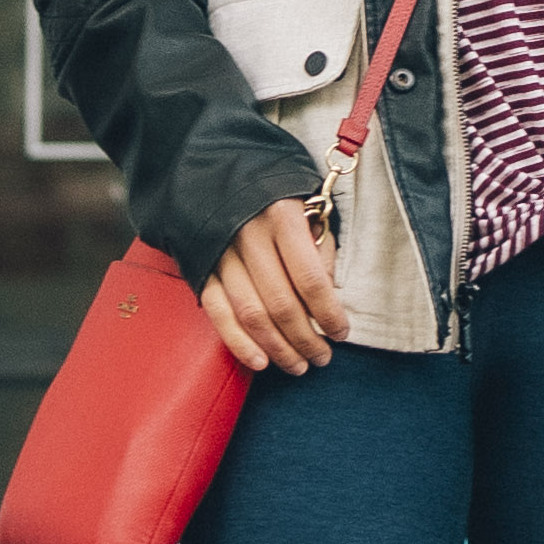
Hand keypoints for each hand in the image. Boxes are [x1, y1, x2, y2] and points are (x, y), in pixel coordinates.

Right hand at [200, 189, 347, 373]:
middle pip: (281, 303)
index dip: (329, 313)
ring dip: (277, 348)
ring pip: (251, 314)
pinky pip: (219, 313)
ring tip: (298, 365)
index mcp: (282, 217)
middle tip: (322, 358)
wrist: (218, 177)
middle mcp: (248, 236)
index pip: (311, 279)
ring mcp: (221, 254)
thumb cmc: (275, 199)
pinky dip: (239, 342)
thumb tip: (328, 301)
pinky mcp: (201, 269)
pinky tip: (261, 361)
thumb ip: (321, 253)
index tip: (342, 334)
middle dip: (305, 339)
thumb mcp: (308, 211)